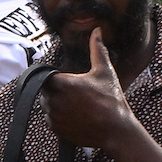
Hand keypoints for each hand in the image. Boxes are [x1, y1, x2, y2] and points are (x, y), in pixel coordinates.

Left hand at [41, 28, 132, 149]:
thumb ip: (97, 49)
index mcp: (63, 83)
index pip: (45, 75)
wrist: (116, 131)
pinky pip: (49, 118)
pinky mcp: (56, 128)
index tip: (65, 78)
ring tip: (76, 104)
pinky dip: (57, 116)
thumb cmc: (111, 100)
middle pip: (45, 89)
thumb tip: (97, 30)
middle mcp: (54, 100)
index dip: (54, 76)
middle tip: (75, 92)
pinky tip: (74, 115)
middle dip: (55, 89)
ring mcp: (54, 116)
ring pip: (46, 104)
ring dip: (55, 102)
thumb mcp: (105, 71)